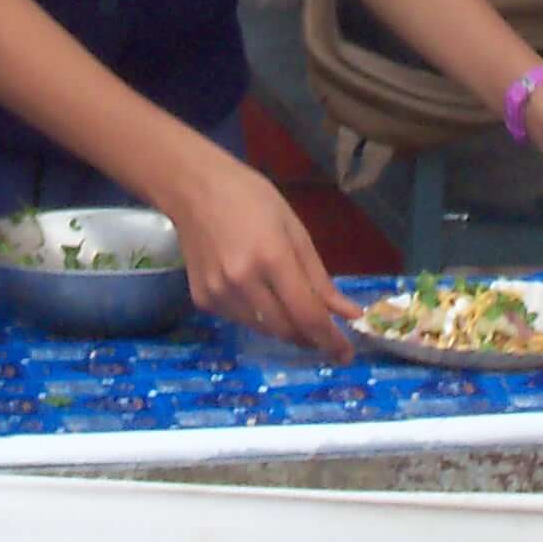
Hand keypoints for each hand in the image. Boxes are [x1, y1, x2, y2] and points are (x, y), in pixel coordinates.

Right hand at [164, 146, 357, 357]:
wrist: (192, 187)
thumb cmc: (250, 198)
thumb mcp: (294, 229)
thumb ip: (320, 278)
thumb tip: (350, 314)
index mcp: (272, 257)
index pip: (307, 315)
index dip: (331, 340)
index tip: (346, 354)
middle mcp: (242, 281)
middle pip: (286, 330)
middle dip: (310, 337)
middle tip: (324, 333)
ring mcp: (218, 293)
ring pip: (263, 330)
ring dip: (284, 327)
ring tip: (290, 306)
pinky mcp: (203, 299)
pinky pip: (240, 321)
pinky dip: (258, 317)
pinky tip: (257, 293)